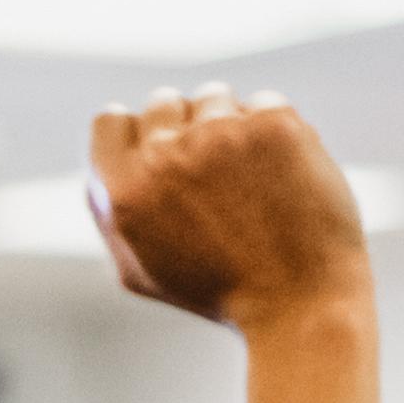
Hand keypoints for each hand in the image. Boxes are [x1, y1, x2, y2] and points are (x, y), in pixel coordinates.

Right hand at [88, 85, 371, 335]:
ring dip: (228, 126)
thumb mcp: (142, 270)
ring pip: (214, 97)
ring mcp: (220, 134)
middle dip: (184, 129)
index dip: (136, 135)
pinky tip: (282, 177)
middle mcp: (165, 157)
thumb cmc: (220, 294)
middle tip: (214, 175)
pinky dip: (273, 134)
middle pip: (162, 102)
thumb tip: (103, 166)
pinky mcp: (273, 125)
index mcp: (123, 193)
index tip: (163, 153)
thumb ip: (112, 213)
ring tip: (250, 180)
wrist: (300, 305)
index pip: (110, 121)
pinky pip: (264, 103)